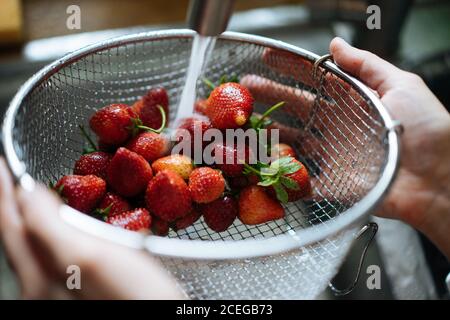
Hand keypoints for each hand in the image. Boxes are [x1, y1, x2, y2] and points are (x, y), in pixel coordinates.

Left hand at [0, 158, 183, 298]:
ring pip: (35, 246)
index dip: (4, 190)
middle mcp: (40, 287)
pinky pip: (54, 257)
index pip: (13, 222)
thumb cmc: (133, 298)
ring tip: (29, 195)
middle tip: (9, 174)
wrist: (156, 318)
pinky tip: (62, 227)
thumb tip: (26, 196)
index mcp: (39, 275)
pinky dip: (52, 233)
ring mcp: (57, 293)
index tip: (1, 164)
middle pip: (18, 235)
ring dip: (30, 217)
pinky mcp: (76, 295)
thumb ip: (51, 228)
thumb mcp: (89, 258)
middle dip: (12, 202)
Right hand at [241, 38, 449, 257]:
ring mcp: (332, 154)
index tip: (267, 58)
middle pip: (296, 107)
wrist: (437, 180)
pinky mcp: (330, 183)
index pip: (315, 80)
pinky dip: (280, 170)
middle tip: (243, 88)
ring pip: (292, 139)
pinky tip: (259, 159)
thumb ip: (366, 65)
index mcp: (353, 102)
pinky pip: (300, 176)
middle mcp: (338, 126)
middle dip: (269, 96)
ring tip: (245, 122)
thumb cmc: (427, 129)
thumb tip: (335, 44)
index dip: (291, 68)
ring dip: (269, 131)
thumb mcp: (401, 85)